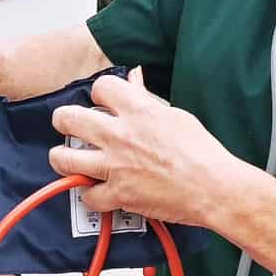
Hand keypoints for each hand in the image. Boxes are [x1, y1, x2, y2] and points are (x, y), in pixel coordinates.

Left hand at [47, 69, 253, 227]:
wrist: (214, 187)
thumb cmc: (203, 153)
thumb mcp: (175, 116)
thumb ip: (147, 99)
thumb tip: (135, 80)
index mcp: (138, 110)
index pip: (100, 87)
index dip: (98, 94)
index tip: (100, 102)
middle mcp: (120, 135)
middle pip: (68, 118)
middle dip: (63, 120)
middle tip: (67, 125)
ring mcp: (115, 166)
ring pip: (64, 159)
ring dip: (62, 158)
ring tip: (65, 158)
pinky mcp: (118, 194)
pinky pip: (87, 195)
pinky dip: (90, 195)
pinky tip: (95, 191)